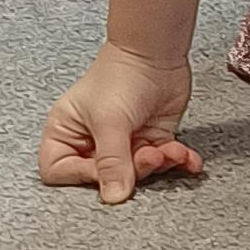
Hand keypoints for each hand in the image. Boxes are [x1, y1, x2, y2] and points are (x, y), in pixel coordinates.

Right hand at [38, 44, 202, 204]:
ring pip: (137, 174)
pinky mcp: (149, 140)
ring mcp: (122, 143)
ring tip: (169, 150)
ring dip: (158, 166)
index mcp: (66, 134)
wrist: (156, 51)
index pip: (61, 173)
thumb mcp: (110, 122)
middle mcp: (92, 142)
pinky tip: (188, 158)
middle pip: (105, 179)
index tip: (108, 170)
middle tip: (148, 156)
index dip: (85, 177)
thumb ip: (112, 162)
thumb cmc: (121, 75)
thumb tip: (113, 198)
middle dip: (133, 172)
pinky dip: (176, 162)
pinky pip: (161, 163)